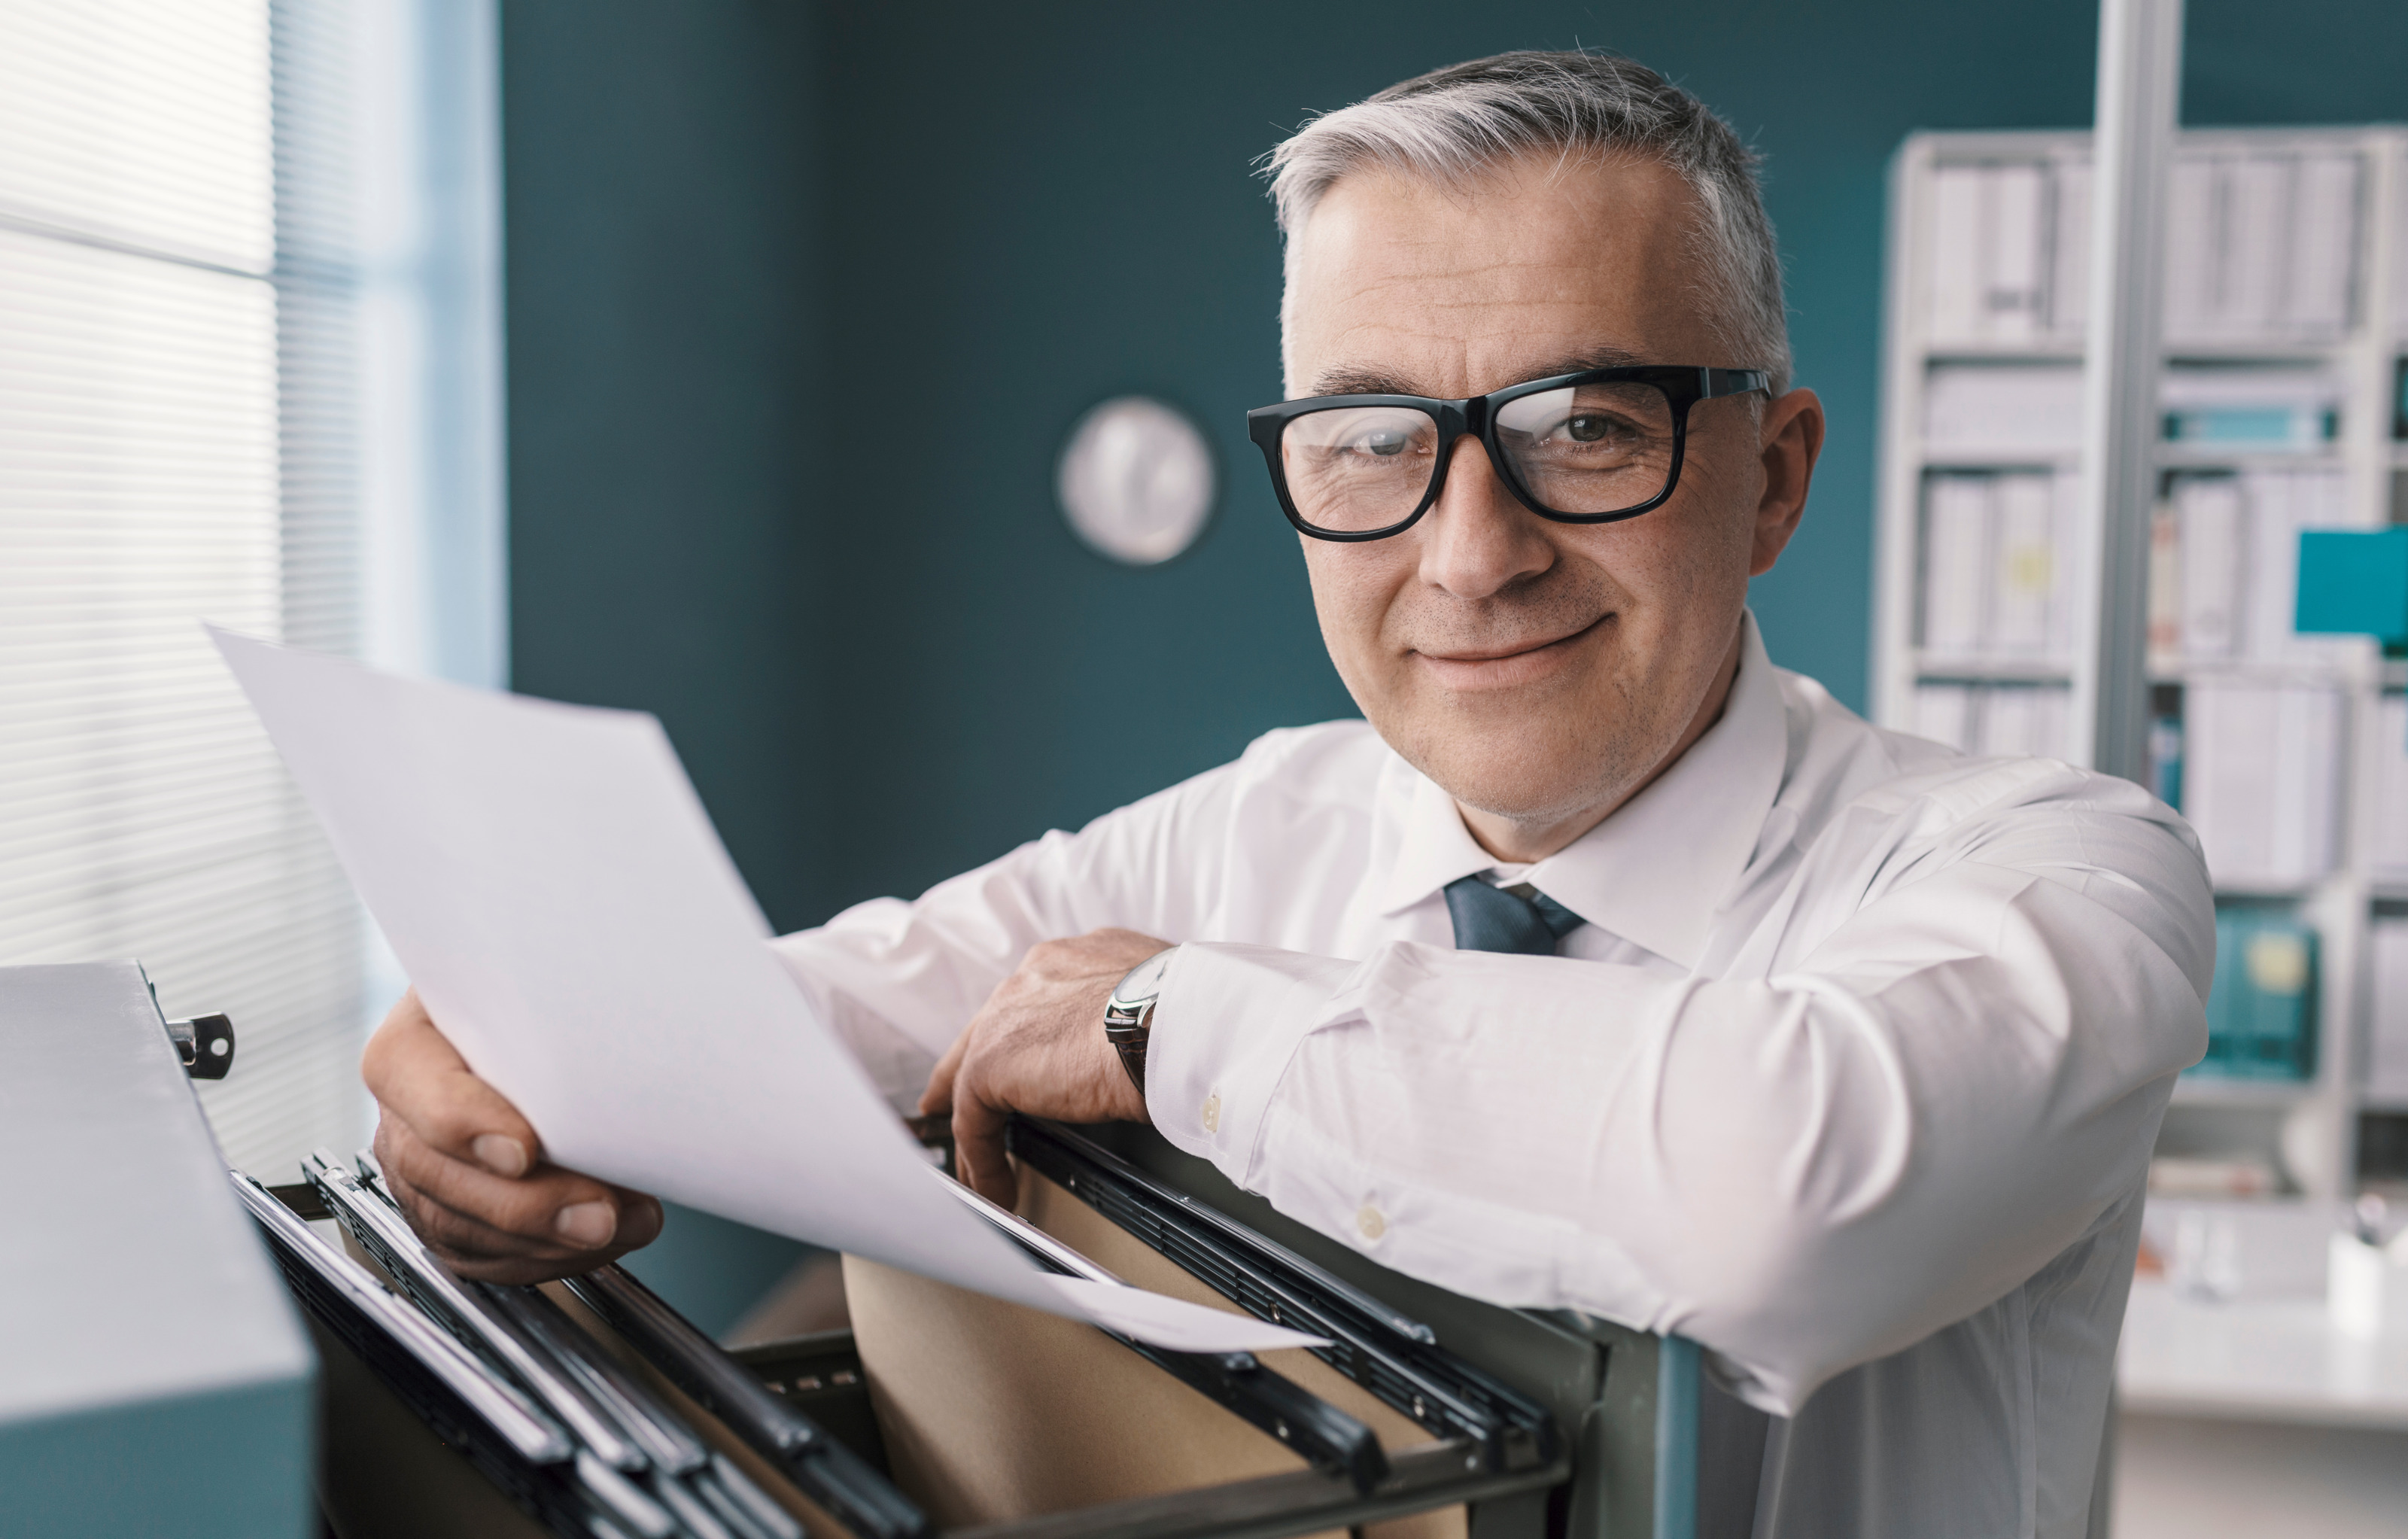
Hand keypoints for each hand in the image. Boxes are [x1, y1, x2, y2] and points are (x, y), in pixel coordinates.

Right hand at [361, 990, 664, 1283]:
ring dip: (548, 1240)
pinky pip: (482, 1255)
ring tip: (627, 1221)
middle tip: (600, 1212)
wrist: (553, 1030)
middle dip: (525, 1205)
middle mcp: (404, 1105)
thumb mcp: (549, 980)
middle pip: (433, 1169)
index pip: (406, 1074)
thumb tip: (619, 1035)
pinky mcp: (449, 1212)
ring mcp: (419, 1164)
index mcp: (416, 1034)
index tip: (524, 1148)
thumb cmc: (549, 996)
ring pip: (457, 1226)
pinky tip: (606, 1237)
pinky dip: (548, 1257)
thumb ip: (560, 1004)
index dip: (460, 1119)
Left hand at [918, 928, 1166, 1203]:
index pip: (1031, 1000)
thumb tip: (1149, 1049)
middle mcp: (1034, 977)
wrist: (1175, 1021)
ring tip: (979, 1167)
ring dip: (974, 1127)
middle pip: (986, 1030)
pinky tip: (998, 1189)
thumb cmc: (1188, 1015)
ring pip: (972, 1076)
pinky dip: (981, 1160)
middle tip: (946, 1101)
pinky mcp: (992, 1063)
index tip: (1019, 1055)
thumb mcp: (1158, 1006)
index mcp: (1074, 960)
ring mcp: (1007, 1015)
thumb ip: (1135, 1020)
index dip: (1019, 1032)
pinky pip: (973, 1120)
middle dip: (968, 1068)